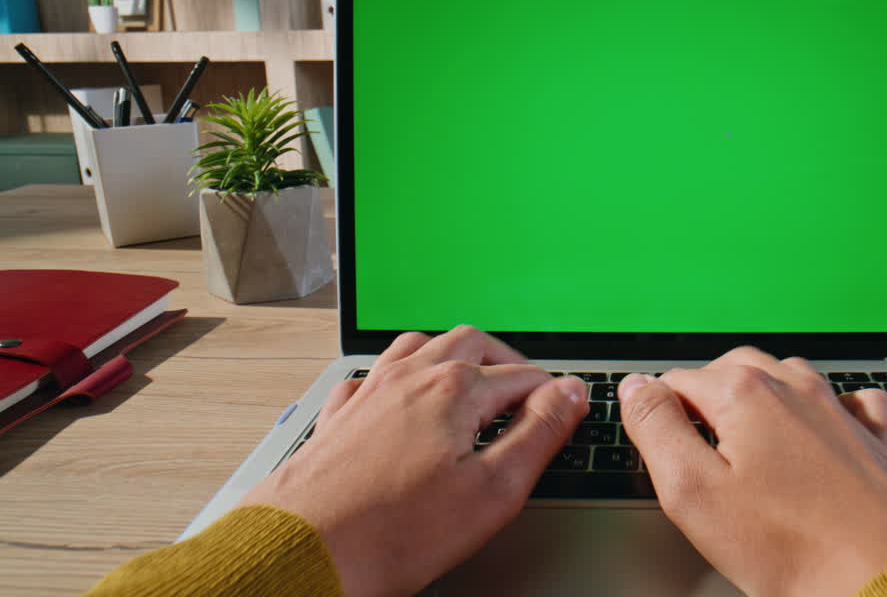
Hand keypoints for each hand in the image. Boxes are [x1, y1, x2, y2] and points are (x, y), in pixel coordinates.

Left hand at [239, 326, 588, 596]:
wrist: (306, 552)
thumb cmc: (394, 531)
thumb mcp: (494, 490)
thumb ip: (540, 434)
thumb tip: (569, 395)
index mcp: (454, 389)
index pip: (523, 376)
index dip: (552, 395)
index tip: (565, 411)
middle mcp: (411, 377)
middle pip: (472, 344)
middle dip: (506, 363)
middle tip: (526, 391)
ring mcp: (370, 392)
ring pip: (419, 347)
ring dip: (453, 355)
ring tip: (471, 380)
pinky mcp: (340, 416)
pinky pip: (372, 375)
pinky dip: (398, 377)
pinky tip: (400, 399)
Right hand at [619, 348, 886, 596]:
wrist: (886, 578)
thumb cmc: (793, 547)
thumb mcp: (693, 492)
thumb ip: (655, 429)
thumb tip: (636, 388)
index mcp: (745, 393)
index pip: (678, 381)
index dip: (660, 414)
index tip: (659, 449)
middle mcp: (795, 387)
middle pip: (731, 371)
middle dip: (707, 400)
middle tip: (694, 451)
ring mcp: (839, 410)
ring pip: (787, 379)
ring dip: (761, 399)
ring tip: (745, 446)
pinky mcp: (875, 439)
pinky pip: (848, 401)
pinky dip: (827, 409)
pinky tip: (821, 434)